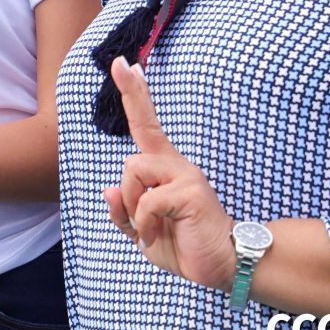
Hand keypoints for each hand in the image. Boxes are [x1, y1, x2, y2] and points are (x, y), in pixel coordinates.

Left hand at [102, 58, 234, 289]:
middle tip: (142, 216)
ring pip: (133, 170)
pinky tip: (156, 238)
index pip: (146, 123)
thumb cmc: (184, 245)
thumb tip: (109, 189)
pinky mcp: (191, 191)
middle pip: (140, 140)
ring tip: (150, 230)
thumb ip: (125, 213)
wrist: (220, 266)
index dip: (134, 93)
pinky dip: (143, 225)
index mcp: (164, 169)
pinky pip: (147, 201)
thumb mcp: (143, 232)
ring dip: (132, 206)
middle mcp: (175, 164)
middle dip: (127, 185)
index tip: (123, 63)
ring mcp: (185, 174)